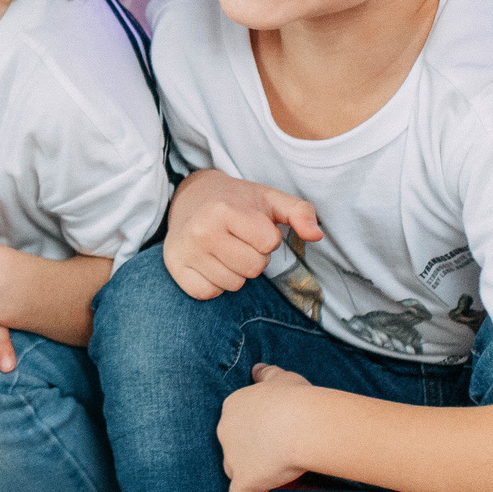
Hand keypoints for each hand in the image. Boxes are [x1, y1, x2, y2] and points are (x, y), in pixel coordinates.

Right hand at [164, 169, 322, 299]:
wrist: (190, 198)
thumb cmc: (236, 200)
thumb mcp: (269, 198)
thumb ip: (299, 212)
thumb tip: (316, 235)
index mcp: (224, 209)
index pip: (269, 243)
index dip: (268, 238)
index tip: (253, 227)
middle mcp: (201, 231)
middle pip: (253, 268)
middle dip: (254, 257)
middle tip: (240, 240)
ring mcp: (186, 252)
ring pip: (233, 284)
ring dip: (236, 272)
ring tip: (225, 250)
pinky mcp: (175, 269)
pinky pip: (209, 293)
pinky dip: (215, 284)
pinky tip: (210, 263)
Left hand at [217, 362, 316, 491]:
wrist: (300, 424)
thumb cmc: (295, 399)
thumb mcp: (281, 378)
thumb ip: (267, 374)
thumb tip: (257, 369)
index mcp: (233, 406)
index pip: (236, 421)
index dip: (253, 430)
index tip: (272, 433)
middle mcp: (225, 430)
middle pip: (231, 445)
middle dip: (249, 451)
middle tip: (275, 452)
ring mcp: (231, 457)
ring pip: (233, 469)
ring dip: (249, 473)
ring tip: (272, 474)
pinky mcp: (243, 480)